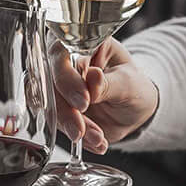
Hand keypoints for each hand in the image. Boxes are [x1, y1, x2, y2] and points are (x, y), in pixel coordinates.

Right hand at [49, 38, 157, 153]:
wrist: (137, 110)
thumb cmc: (135, 87)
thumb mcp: (129, 84)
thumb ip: (108, 83)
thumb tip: (92, 77)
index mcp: (84, 42)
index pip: (62, 52)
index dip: (67, 77)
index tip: (84, 100)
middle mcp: (66, 62)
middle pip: (49, 82)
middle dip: (65, 110)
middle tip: (82, 128)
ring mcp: (60, 87)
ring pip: (51, 106)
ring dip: (72, 126)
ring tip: (98, 137)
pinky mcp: (59, 108)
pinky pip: (58, 124)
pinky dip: (79, 137)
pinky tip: (97, 142)